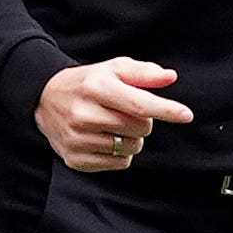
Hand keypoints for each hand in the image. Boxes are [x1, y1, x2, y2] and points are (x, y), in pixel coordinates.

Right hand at [34, 57, 193, 171]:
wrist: (45, 99)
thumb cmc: (88, 83)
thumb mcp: (114, 68)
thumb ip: (144, 73)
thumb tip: (170, 77)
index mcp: (97, 87)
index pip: (139, 104)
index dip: (165, 110)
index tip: (186, 115)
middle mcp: (84, 114)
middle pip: (139, 128)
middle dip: (144, 121)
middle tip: (129, 112)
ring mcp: (78, 139)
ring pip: (130, 148)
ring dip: (133, 138)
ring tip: (116, 125)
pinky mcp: (75, 159)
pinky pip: (118, 164)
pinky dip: (121, 154)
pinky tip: (106, 139)